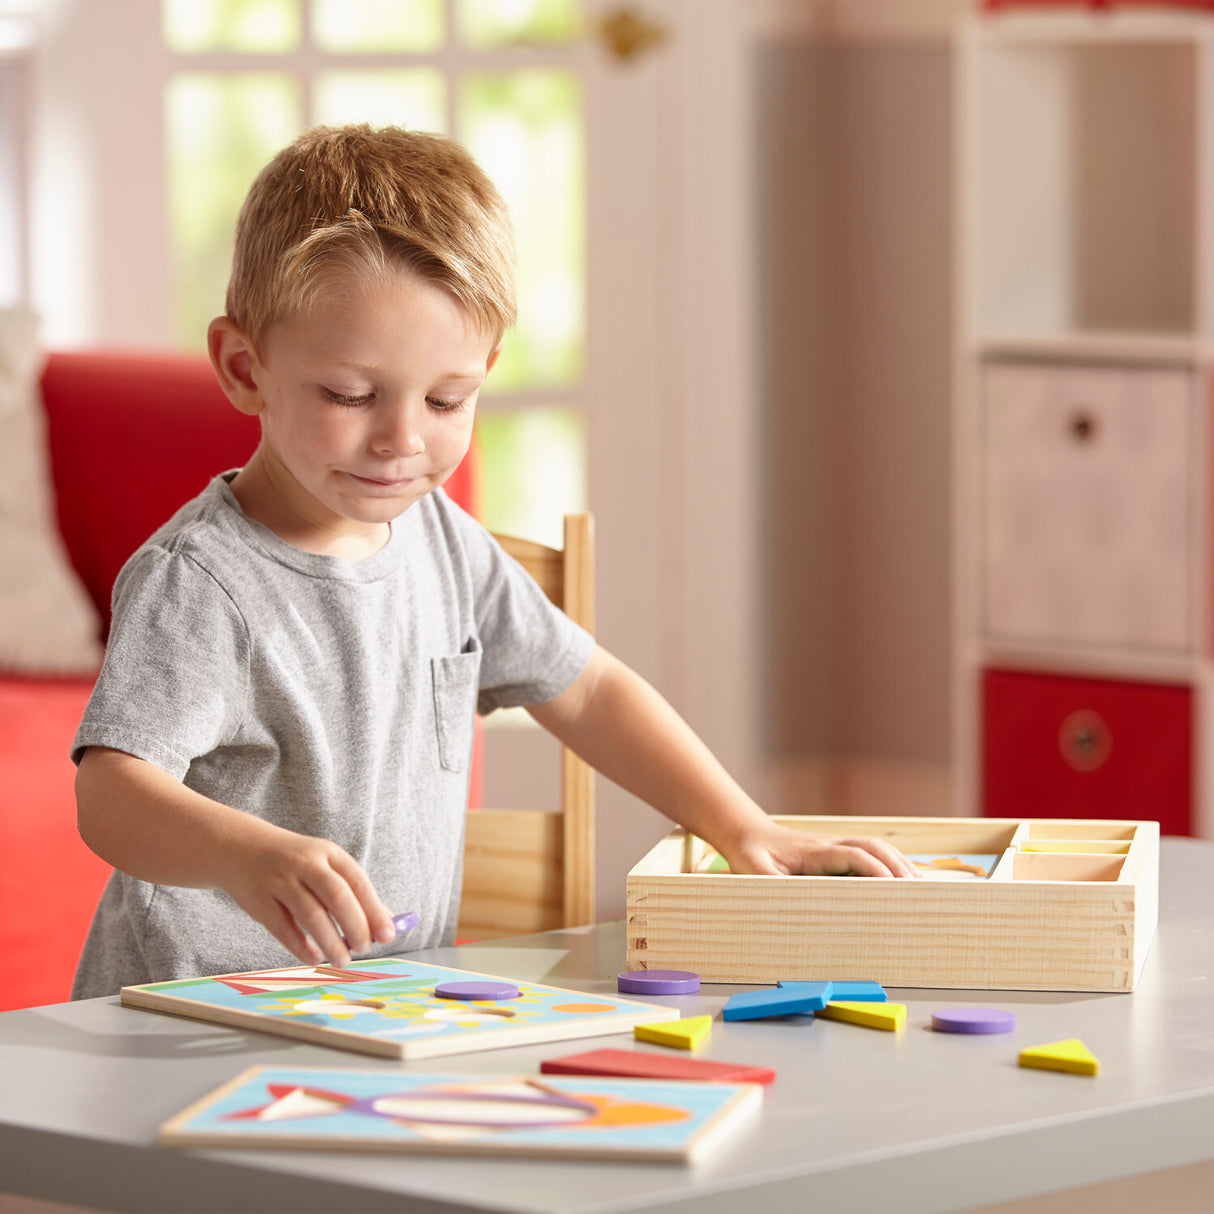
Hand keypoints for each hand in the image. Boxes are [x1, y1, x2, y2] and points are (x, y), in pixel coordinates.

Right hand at [220, 824, 398, 966]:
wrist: (241, 847)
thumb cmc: (294, 863)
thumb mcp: (324, 865)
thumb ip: (353, 891)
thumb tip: (385, 924)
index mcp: (329, 854)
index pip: (358, 882)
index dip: (375, 911)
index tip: (388, 935)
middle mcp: (306, 864)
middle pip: (338, 897)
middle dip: (356, 927)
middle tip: (365, 949)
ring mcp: (281, 881)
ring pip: (312, 915)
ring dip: (331, 942)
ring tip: (343, 961)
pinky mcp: (259, 901)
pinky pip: (284, 928)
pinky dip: (301, 947)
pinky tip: (314, 958)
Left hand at [723, 822, 919, 878]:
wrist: (748, 834)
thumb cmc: (751, 855)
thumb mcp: (754, 872)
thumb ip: (770, 884)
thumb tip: (788, 900)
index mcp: (815, 852)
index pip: (855, 855)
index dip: (876, 870)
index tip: (894, 887)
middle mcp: (829, 845)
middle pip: (872, 847)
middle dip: (897, 865)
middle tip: (918, 890)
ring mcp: (834, 845)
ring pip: (875, 846)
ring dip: (898, 862)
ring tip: (918, 885)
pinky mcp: (835, 851)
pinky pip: (868, 851)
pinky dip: (889, 861)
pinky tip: (900, 876)